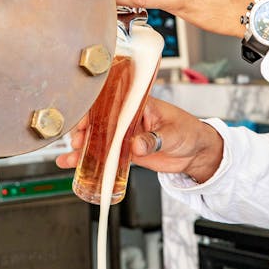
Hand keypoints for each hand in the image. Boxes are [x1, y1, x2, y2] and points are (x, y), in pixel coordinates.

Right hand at [56, 97, 223, 183]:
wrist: (198, 153)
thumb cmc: (190, 132)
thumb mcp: (173, 133)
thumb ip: (154, 139)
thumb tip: (137, 145)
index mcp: (140, 105)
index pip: (112, 103)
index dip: (94, 111)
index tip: (84, 121)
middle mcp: (129, 119)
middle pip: (100, 122)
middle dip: (84, 131)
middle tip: (77, 142)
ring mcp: (126, 136)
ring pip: (99, 139)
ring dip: (83, 148)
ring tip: (70, 157)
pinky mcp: (127, 152)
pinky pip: (107, 156)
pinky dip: (91, 161)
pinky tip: (75, 165)